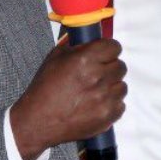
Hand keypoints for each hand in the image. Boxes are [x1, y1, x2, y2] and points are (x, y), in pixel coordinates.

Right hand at [8, 39, 126, 159]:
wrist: (38, 121)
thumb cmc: (44, 89)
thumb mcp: (54, 58)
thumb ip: (75, 46)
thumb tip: (89, 38)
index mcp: (85, 59)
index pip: (114, 47)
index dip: (109, 50)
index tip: (104, 54)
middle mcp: (98, 77)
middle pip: (120, 66)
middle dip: (110, 68)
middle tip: (97, 75)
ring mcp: (105, 98)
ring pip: (122, 86)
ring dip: (112, 87)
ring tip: (95, 91)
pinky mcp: (108, 115)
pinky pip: (121, 105)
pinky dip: (111, 104)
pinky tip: (96, 104)